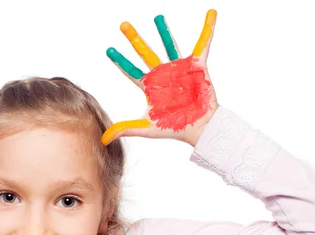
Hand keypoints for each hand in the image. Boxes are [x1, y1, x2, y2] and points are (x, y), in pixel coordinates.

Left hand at [103, 10, 218, 146]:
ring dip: (163, 31)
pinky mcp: (196, 66)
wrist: (198, 128)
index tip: (108, 50)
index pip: (130, 71)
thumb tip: (103, 139)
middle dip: (134, 38)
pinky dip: (208, 29)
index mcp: (150, 86)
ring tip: (156, 17)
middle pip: (144, 52)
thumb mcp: (145, 128)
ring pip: (169, 44)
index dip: (120, 60)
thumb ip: (125, 128)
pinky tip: (210, 13)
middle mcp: (162, 74)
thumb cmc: (174, 127)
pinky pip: (203, 44)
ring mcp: (179, 68)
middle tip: (123, 24)